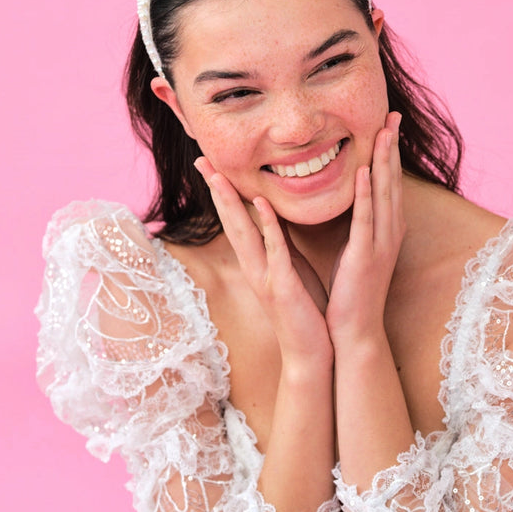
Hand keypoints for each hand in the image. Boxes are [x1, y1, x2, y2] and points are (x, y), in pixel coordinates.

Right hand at [194, 158, 332, 369]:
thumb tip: (275, 216)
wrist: (312, 352)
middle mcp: (254, 266)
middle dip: (216, 189)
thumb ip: (279, 242)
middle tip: (200, 159)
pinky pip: (274, 251)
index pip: (236, 219)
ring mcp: (265, 277)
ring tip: (218, 176)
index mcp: (258, 260)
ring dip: (230, 204)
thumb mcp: (290, 267)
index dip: (223, 190)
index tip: (211, 163)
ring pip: (243, 233)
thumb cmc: (304, 308)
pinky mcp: (283, 287)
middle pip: (230, 221)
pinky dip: (266, 227)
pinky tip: (260, 205)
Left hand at [325, 112, 404, 347]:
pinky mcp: (365, 256)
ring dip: (383, 161)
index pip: (388, 183)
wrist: (354, 330)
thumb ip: (357, 223)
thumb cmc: (351, 291)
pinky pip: (366, 219)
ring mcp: (380, 244)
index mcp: (386, 229)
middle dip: (392, 147)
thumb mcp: (356, 249)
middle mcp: (389, 232)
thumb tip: (351, 199)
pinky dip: (365, 193)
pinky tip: (363, 170)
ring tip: (383, 131)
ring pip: (383, 194)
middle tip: (392, 114)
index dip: (389, 153)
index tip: (387, 123)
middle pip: (392, 181)